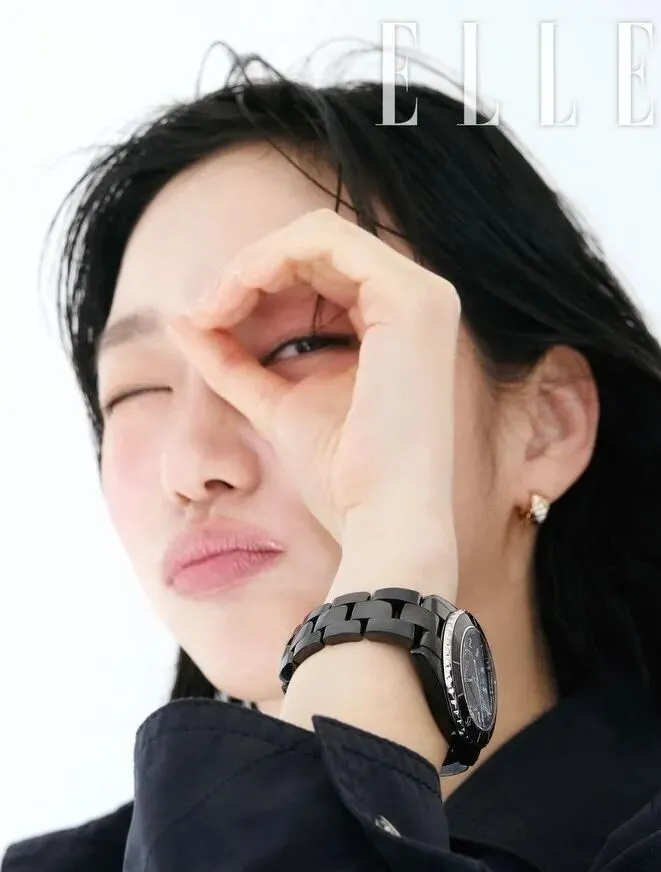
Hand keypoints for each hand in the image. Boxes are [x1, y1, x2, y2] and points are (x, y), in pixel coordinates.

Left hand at [168, 208, 459, 562]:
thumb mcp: (276, 403)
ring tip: (212, 310)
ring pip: (317, 236)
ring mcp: (422, 296)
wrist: (382, 522)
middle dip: (249, 273)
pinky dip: (268, 259)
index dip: (258, 287)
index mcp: (397, 326)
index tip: (208, 322)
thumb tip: (183, 319)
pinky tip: (233, 295)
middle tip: (203, 313)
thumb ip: (234, 361)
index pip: (320, 275)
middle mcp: (419, 302)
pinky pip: (324, 241)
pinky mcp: (411, 299)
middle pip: (316, 249)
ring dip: (252, 265)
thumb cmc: (341, 477)